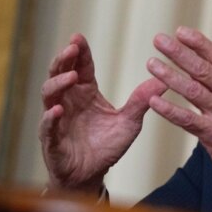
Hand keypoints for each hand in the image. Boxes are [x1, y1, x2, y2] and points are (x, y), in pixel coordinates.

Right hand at [39, 34, 166, 193]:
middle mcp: (68, 101)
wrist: (93, 174)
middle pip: (59, 74)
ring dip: (58, 84)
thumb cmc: (107, 145)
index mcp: (85, 93)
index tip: (78, 37)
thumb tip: (164, 80)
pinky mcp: (52, 140)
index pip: (80, 67)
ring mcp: (57, 119)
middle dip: (63, 60)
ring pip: (49, 95)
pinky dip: (51, 118)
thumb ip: (141, 101)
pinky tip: (58, 111)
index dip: (78, 52)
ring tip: (71, 77)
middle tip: (71, 48)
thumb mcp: (130, 122)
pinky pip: (47, 127)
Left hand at [146, 27, 211, 211]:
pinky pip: (188, 120)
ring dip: (169, 76)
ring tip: (152, 64)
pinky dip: (169, 110)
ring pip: (194, 91)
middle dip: (180, 53)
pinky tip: (153, 101)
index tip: (181, 32)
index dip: (200, 45)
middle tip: (160, 40)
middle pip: (205, 70)